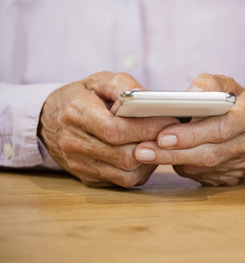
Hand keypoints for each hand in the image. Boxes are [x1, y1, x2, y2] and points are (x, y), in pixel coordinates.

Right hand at [39, 71, 178, 186]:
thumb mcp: (101, 80)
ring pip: (126, 173)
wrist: (51, 119)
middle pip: (124, 155)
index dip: (147, 128)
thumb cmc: (83, 96)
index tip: (170, 120)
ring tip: (162, 143)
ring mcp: (80, 165)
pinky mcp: (88, 178)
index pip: (116, 130)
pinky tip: (148, 154)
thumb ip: (125, 87)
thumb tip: (150, 99)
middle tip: (174, 134)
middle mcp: (74, 143)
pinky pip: (122, 181)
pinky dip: (141, 170)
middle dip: (154, 144)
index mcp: (76, 114)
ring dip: (151, 160)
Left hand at [134, 74, 244, 185]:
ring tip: (146, 154)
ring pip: (204, 167)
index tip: (163, 135)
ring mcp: (244, 163)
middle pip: (210, 153)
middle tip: (143, 150)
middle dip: (174, 153)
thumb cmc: (236, 100)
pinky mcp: (234, 177)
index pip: (221, 128)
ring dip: (174, 161)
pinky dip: (184, 167)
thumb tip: (189, 95)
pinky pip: (204, 176)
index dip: (192, 134)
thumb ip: (208, 84)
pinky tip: (169, 158)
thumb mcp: (226, 83)